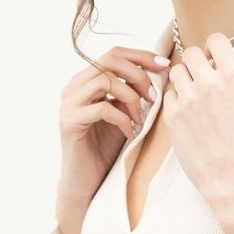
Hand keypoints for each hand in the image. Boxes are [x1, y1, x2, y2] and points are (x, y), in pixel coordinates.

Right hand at [56, 46, 168, 204]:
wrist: (85, 180)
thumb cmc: (105, 147)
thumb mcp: (123, 113)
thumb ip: (132, 92)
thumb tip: (157, 72)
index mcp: (86, 80)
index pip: (114, 53)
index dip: (141, 56)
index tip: (164, 65)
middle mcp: (74, 86)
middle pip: (109, 60)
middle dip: (138, 74)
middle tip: (153, 96)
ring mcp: (69, 102)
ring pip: (105, 81)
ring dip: (131, 97)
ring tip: (140, 117)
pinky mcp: (69, 121)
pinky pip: (103, 108)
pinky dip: (122, 119)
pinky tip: (129, 133)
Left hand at [163, 32, 233, 205]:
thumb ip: (227, 79)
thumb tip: (211, 63)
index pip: (215, 40)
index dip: (212, 50)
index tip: (213, 60)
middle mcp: (210, 82)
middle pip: (190, 53)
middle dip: (194, 63)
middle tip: (200, 79)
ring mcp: (189, 98)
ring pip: (176, 72)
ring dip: (182, 80)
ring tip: (193, 98)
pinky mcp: (172, 114)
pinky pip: (168, 94)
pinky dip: (176, 101)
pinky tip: (187, 115)